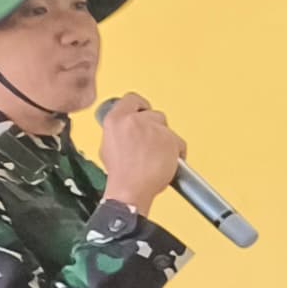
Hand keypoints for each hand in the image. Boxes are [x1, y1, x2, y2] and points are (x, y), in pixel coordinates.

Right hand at [98, 93, 186, 214]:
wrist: (131, 188)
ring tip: (157, 155)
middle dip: (154, 127)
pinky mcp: (171, 140)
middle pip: (154, 114)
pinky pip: (179, 142)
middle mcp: (135, 120)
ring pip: (167, 128)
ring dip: (165, 139)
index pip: (132, 99)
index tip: (143, 110)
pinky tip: (167, 162)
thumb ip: (119, 130)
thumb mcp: (108, 145)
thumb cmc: (121, 173)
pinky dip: (177, 151)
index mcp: (116, 119)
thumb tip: (127, 129)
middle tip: (150, 142)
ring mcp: (155, 129)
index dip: (140, 105)